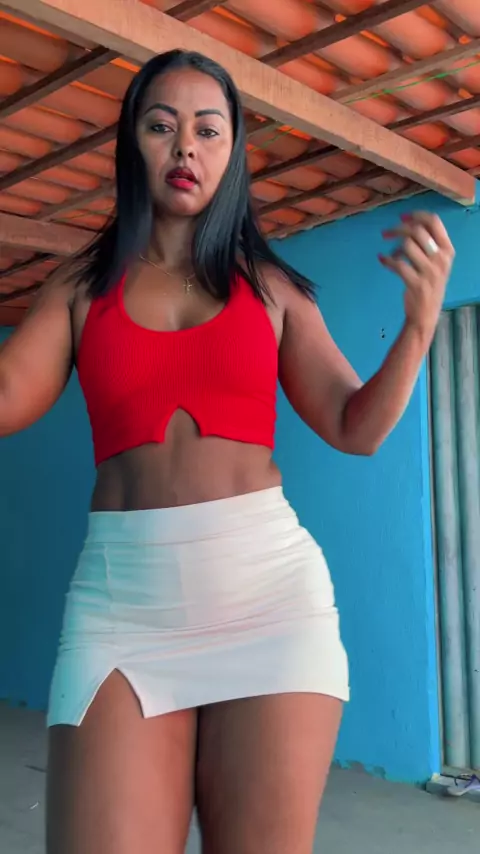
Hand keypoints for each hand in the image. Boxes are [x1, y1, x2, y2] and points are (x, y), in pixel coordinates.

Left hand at [379, 211, 454, 345]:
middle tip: (386, 233)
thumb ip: (427, 244)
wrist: (426, 314)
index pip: (434, 222)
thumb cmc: (429, 285)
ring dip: (394, 247)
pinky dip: (386, 260)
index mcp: (448, 250)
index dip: (416, 216)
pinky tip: (382, 260)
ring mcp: (430, 272)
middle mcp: (442, 259)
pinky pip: (398, 264)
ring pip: (407, 245)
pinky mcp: (417, 284)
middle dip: (398, 229)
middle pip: (417, 230)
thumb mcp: (436, 263)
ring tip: (391, 254)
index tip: (402, 217)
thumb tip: (406, 224)